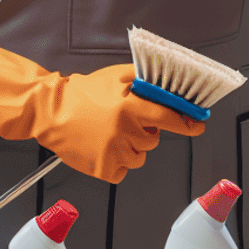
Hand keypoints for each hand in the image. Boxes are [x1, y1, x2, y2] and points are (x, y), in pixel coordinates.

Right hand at [0, 45, 202, 184]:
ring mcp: (114, 153)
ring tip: (107, 133)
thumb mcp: (114, 77)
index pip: (170, 118)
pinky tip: (101, 146)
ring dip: (129, 148)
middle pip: (153, 141)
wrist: (49, 111)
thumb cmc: (80, 94)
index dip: (188, 123)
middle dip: (144, 132)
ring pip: (139, 157)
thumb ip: (142, 79)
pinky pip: (123, 170)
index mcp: (130, 108)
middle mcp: (125, 132)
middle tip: (122, 120)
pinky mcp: (104, 169)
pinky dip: (116, 162)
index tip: (198, 125)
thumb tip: (168, 85)